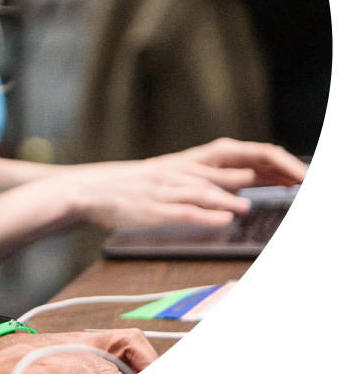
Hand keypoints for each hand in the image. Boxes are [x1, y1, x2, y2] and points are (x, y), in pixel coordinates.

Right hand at [55, 138, 306, 230]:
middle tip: (284, 180)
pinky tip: (223, 217)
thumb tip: (225, 196)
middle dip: (255, 175)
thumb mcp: (159, 180)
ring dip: (228, 195)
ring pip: (202, 189)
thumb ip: (191, 185)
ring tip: (250, 202)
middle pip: (221, 169)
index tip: (288, 171)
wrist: (86, 190)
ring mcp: (163, 189)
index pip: (227, 156)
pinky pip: (182, 210)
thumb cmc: (123, 189)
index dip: (259, 162)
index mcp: (180, 164)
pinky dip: (205, 214)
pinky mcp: (152, 208)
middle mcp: (175, 171)